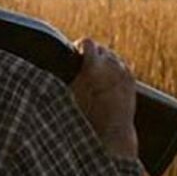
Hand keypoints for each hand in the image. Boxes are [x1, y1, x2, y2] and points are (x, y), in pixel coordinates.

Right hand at [71, 39, 138, 159]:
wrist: (113, 132)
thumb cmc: (85, 116)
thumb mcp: (70, 94)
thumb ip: (65, 75)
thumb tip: (46, 68)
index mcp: (93, 67)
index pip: (87, 42)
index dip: (79, 47)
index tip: (74, 54)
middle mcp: (110, 66)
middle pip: (100, 48)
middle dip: (91, 56)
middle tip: (83, 69)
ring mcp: (122, 71)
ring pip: (111, 55)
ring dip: (103, 62)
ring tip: (95, 76)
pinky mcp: (130, 78)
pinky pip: (121, 64)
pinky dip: (113, 69)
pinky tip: (107, 80)